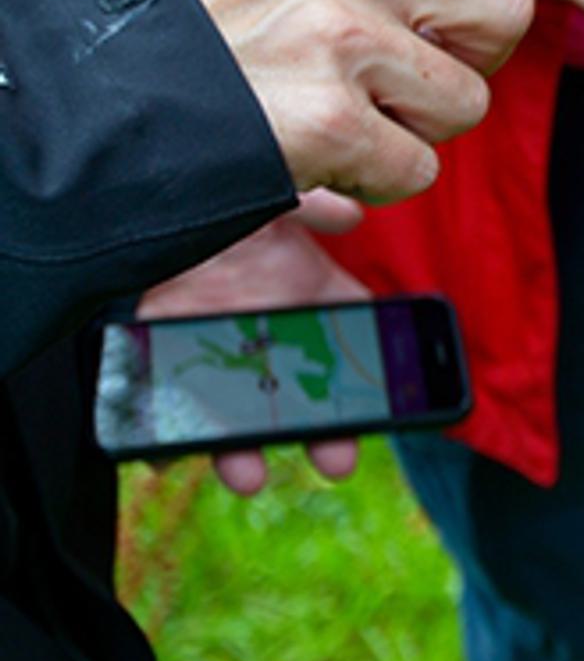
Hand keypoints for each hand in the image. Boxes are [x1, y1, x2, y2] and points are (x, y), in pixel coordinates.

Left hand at [137, 190, 369, 495]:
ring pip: (234, 412)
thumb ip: (309, 201)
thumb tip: (352, 213)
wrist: (119, 201)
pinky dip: (162, 443)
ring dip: (241, 449)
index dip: (372, 368)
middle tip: (336, 459)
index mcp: (296, 284)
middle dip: (320, 430)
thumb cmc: (198, 189)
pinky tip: (163, 458)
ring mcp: (209, 347)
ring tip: (248, 475)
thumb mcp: (264, 185)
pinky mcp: (156, 361)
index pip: (349, 330)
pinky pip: (162, 411)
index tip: (388, 402)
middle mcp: (259, 324)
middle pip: (301, 392)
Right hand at [165, 0, 548, 201]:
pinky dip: (377, 176)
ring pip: (470, 99)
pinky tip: (320, 150)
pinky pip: (419, 166)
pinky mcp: (328, 119)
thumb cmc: (207, 19)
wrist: (96, 99)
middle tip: (405, 68)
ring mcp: (338, 33)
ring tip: (342, 104)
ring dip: (418, 123)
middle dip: (474, 56)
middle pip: (509, 10)